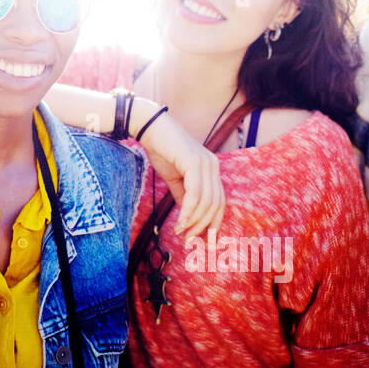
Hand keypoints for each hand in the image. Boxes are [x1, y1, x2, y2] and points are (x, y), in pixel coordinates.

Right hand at [139, 113, 223, 239]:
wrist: (149, 128)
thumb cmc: (161, 150)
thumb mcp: (174, 178)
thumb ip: (184, 195)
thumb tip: (188, 217)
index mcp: (211, 168)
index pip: (219, 201)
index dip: (213, 222)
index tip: (202, 239)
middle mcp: (213, 165)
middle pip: (216, 204)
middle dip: (203, 226)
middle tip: (188, 239)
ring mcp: (206, 163)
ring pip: (207, 201)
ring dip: (194, 221)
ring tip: (181, 231)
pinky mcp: (194, 162)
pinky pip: (195, 193)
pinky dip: (188, 211)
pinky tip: (179, 221)